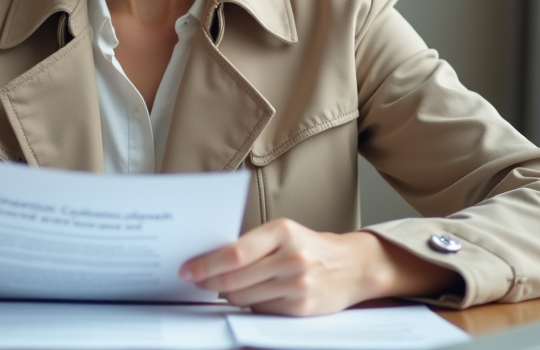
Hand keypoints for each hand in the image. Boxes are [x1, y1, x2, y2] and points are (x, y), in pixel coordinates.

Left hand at [179, 219, 459, 315]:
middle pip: (235, 278)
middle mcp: (291, 257)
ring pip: (244, 297)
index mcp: (283, 231)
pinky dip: (247, 304)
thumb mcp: (284, 233)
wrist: (353, 265)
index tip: (186, 269)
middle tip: (193, 281)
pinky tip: (244, 296)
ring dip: (225, 294)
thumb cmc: (310, 246)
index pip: (235, 252)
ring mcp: (297, 284)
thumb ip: (252, 244)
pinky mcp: (301, 307)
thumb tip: (210, 260)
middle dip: (208, 282)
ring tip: (218, 288)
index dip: (206, 264)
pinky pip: (261, 309)